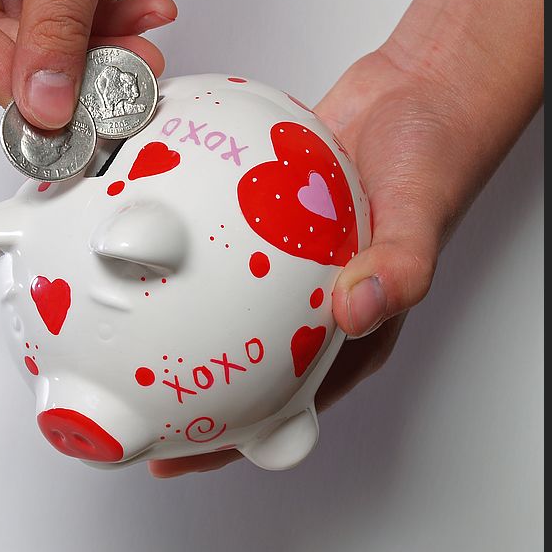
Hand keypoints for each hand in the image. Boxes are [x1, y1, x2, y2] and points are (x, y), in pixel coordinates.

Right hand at [0, 0, 176, 127]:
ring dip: (100, 38)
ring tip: (146, 41)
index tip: (65, 116)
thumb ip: (58, 24)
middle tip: (127, 76)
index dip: (12, 87)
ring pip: (37, 22)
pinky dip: (101, 9)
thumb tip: (46, 103)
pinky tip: (141, 11)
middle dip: (76, 63)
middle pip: (1, 38)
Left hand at [149, 0, 541, 477]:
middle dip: (186, 389)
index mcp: (351, 329)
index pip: (287, 402)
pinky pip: (221, 243)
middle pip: (242, 364)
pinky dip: (187, 248)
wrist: (417, 97)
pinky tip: (145, 239)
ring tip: (118, 321)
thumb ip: (398, 266)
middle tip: (129, 398)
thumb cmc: (433, 162)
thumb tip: (357, 309)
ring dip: (175, 318)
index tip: (177, 455)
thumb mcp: (422, 214)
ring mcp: (286, 265)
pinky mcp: (267, 224)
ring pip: (222, 305)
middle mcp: (313, 304)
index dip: (234, 436)